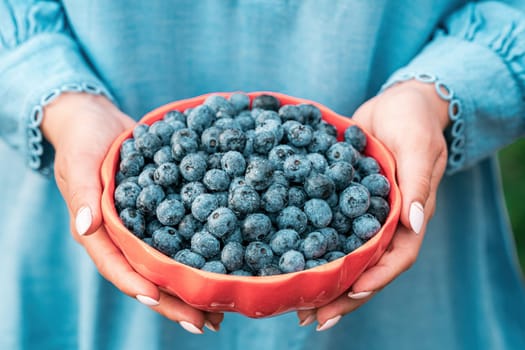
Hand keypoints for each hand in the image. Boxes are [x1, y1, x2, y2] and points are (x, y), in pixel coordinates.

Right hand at [41, 93, 222, 332]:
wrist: (100, 121)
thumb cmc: (83, 140)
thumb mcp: (79, 162)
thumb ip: (81, 194)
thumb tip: (85, 226)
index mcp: (98, 232)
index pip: (116, 266)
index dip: (135, 284)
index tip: (157, 298)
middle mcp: (123, 237)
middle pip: (148, 276)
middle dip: (174, 301)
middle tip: (204, 323)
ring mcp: (145, 228)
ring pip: (168, 265)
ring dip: (191, 287)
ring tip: (221, 310)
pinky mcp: (162, 214)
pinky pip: (182, 238)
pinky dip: (200, 254)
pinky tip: (225, 264)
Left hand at [297, 80, 449, 330]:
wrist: (398, 102)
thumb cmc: (414, 121)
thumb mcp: (418, 145)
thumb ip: (419, 183)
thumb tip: (416, 224)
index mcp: (411, 215)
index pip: (398, 256)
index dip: (377, 277)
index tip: (352, 291)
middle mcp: (387, 222)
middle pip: (368, 267)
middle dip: (344, 294)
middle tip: (314, 318)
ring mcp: (364, 214)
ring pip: (346, 255)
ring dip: (326, 281)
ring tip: (298, 306)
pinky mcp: (344, 201)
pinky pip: (328, 229)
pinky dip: (312, 248)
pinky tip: (287, 259)